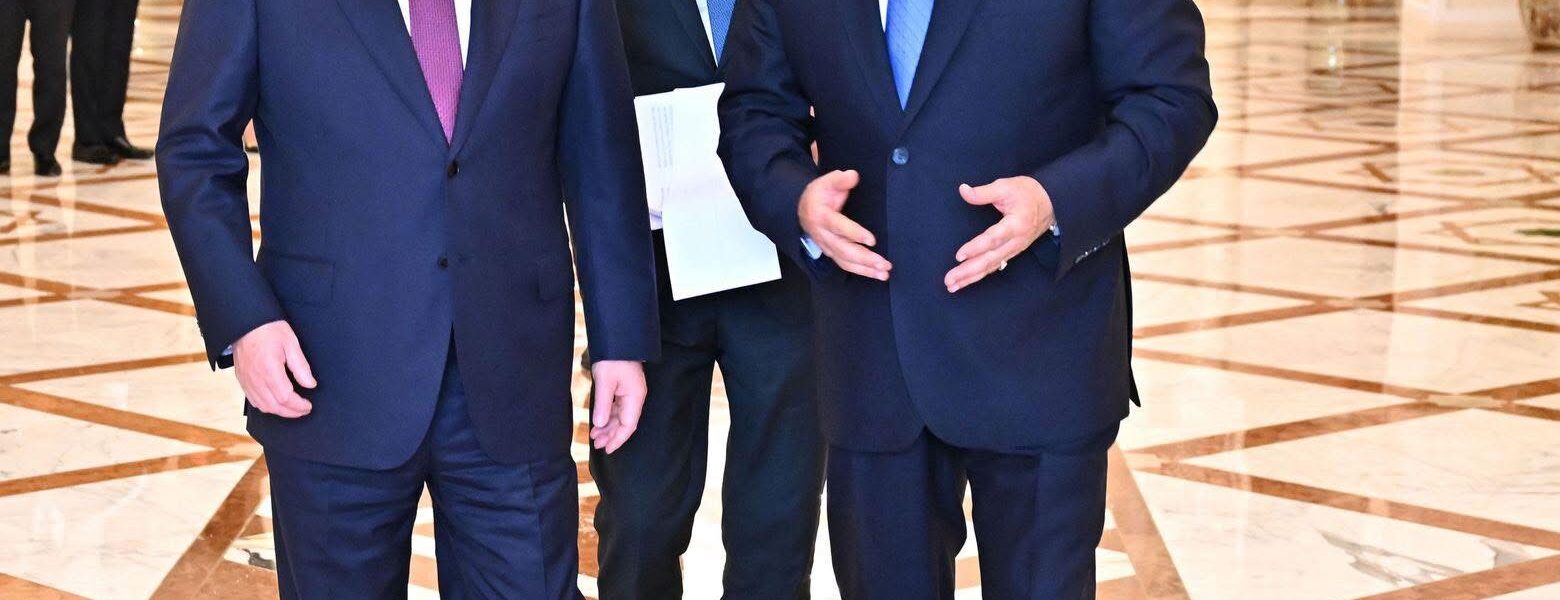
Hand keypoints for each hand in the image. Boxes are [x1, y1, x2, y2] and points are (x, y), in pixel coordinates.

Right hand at [233, 320, 315, 417]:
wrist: (245, 323)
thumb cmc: (269, 329)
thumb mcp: (291, 343)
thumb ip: (301, 367)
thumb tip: (310, 384)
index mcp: (269, 370)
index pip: (285, 398)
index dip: (298, 405)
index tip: (308, 405)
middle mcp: (256, 379)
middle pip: (274, 406)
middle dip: (291, 412)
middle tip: (304, 410)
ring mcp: (247, 381)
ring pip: (263, 406)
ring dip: (279, 411)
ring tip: (292, 409)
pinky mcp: (242, 379)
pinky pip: (253, 400)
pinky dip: (265, 406)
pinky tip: (275, 403)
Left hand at [590, 360, 646, 453]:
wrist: (618, 340)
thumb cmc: (613, 358)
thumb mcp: (605, 381)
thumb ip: (603, 405)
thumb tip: (600, 424)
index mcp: (635, 397)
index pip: (628, 425)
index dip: (618, 439)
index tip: (607, 449)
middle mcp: (635, 397)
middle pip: (625, 423)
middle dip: (611, 435)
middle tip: (597, 444)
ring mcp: (630, 393)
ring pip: (620, 416)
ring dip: (608, 426)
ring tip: (595, 435)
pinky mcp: (624, 389)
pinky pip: (617, 408)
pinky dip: (608, 416)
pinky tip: (599, 422)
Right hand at [798, 170, 890, 280]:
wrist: (803, 208)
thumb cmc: (819, 194)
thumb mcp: (826, 181)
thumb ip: (840, 179)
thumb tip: (853, 176)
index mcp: (822, 216)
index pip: (839, 227)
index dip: (854, 233)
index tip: (872, 240)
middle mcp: (824, 235)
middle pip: (844, 250)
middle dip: (865, 258)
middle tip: (884, 263)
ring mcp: (828, 246)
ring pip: (846, 262)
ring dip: (865, 269)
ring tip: (884, 273)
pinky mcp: (832, 253)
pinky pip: (847, 265)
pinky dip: (862, 272)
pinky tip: (877, 274)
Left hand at [945, 176, 1054, 292]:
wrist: (1051, 203)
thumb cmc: (1027, 193)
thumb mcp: (1006, 186)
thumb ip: (984, 192)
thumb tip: (963, 190)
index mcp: (1016, 224)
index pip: (993, 239)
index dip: (976, 247)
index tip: (959, 255)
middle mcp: (1016, 241)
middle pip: (990, 259)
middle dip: (969, 271)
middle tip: (949, 280)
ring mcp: (1014, 249)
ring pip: (991, 266)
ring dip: (971, 277)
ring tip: (952, 286)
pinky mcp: (1011, 252)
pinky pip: (994, 266)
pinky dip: (979, 275)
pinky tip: (966, 281)